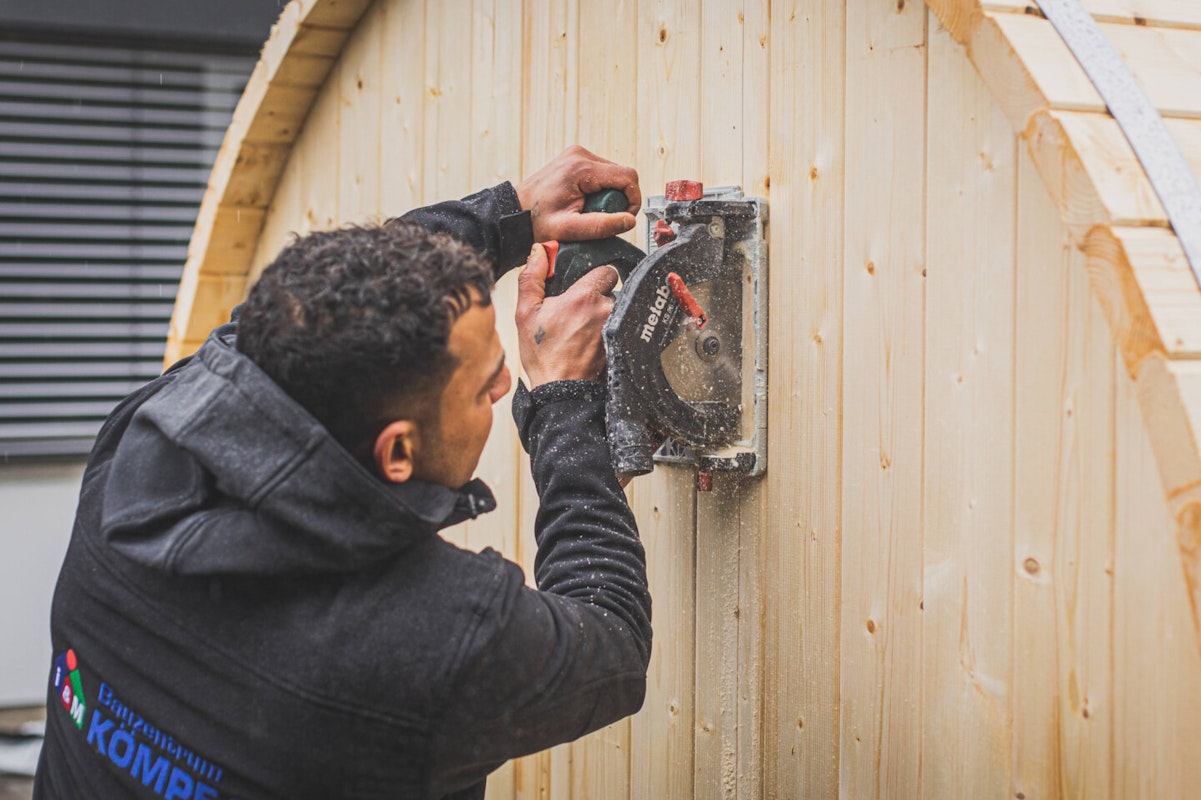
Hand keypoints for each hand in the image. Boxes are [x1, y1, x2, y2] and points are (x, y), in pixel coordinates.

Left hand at [515, 145, 640, 242]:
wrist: (514, 213)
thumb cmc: (535, 221)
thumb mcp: (569, 229)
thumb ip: (601, 226)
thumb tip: (629, 221)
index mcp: (581, 168)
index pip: (628, 177)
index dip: (633, 200)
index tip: (624, 218)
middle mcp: (580, 155)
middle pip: (622, 175)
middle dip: (619, 199)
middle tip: (601, 217)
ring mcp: (577, 155)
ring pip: (613, 175)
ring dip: (609, 195)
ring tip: (589, 211)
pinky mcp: (575, 159)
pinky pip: (601, 174)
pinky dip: (599, 190)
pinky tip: (584, 202)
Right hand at [516, 243, 617, 386]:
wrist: (561, 390)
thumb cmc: (544, 356)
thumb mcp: (526, 313)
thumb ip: (532, 278)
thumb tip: (538, 253)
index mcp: (585, 296)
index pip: (606, 270)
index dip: (594, 278)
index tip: (583, 289)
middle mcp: (606, 310)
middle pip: (613, 291)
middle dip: (599, 298)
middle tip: (579, 314)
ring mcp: (617, 327)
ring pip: (617, 310)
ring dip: (605, 316)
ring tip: (585, 331)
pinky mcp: (622, 342)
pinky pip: (620, 328)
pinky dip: (609, 332)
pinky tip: (593, 343)